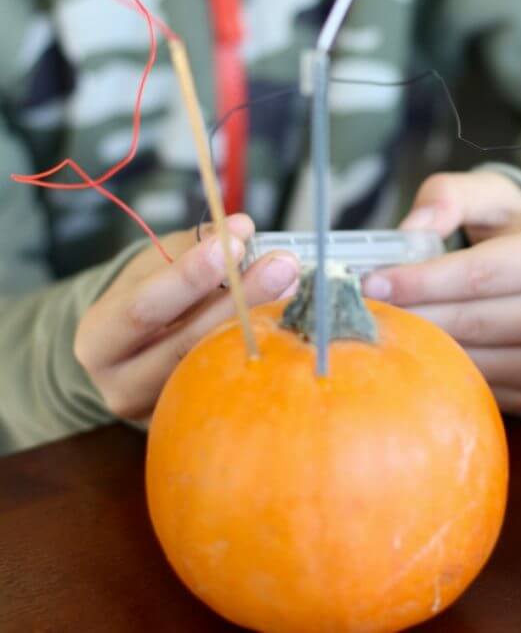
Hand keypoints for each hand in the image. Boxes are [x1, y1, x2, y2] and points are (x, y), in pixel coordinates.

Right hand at [74, 214, 299, 425]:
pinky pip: (227, 384)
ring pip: (213, 367)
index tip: (234, 244)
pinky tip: (285, 322)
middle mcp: (121, 385)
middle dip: (240, 299)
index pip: (144, 308)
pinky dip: (258, 350)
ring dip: (259, 324)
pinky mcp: (187, 420)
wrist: (124, 354)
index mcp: (99, 340)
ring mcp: (156, 412)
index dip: (190, 276)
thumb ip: (193, 245)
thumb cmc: (141, 297)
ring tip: (293, 287)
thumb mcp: (152, 265)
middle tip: (283, 265)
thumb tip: (241, 228)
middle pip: (186, 344)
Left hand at [363, 172, 520, 413]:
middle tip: (358, 307)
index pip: (479, 273)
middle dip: (410, 314)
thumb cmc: (514, 229)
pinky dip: (440, 371)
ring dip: (420, 346)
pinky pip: (478, 387)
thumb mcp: (489, 195)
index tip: (371, 281)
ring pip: (473, 360)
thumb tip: (410, 231)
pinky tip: (410, 351)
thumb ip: (448, 197)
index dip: (421, 280)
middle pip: (471, 321)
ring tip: (377, 327)